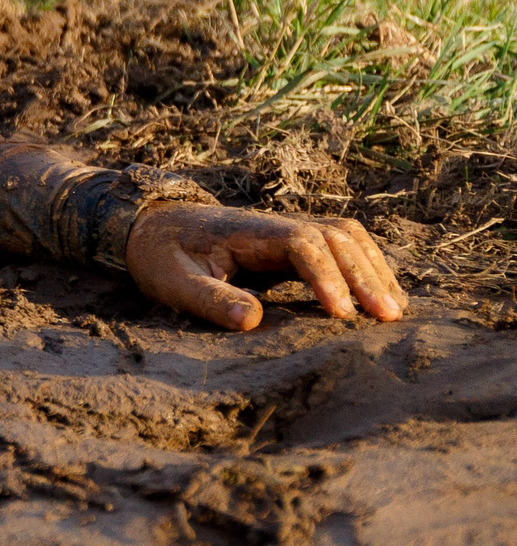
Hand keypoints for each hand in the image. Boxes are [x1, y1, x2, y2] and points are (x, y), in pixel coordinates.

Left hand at [125, 203, 402, 331]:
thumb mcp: (173, 281)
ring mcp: (287, 231)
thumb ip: (210, 299)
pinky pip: (340, 247)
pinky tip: (381, 298)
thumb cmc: (160, 256)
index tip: (341, 314)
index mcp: (248, 231)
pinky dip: (366, 266)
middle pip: (335, 237)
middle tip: (387, 319)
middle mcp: (276, 225)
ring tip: (395, 312)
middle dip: (364, 275)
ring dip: (373, 268)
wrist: (150, 225)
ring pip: (346, 237)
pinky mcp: (292, 244)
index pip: (302, 244)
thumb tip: (253, 320)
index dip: (326, 276)